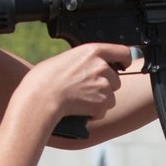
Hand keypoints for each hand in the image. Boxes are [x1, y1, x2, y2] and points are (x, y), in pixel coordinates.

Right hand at [15, 42, 133, 122]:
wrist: (41, 98)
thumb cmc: (44, 79)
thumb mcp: (66, 59)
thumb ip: (83, 62)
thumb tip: (87, 68)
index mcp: (92, 51)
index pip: (122, 52)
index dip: (124, 60)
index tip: (123, 65)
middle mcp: (102, 66)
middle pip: (116, 80)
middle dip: (105, 87)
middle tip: (85, 91)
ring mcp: (104, 85)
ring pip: (111, 97)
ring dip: (99, 101)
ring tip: (79, 101)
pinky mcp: (102, 103)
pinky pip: (102, 111)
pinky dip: (93, 113)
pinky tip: (79, 109)